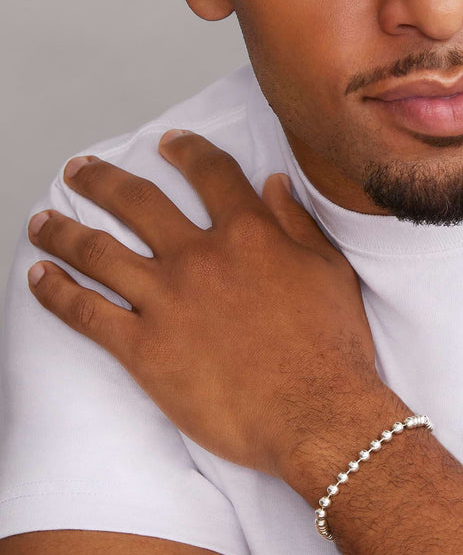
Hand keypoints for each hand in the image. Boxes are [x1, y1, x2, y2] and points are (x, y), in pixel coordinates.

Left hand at [26, 131, 390, 481]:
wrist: (315, 411)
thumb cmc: (331, 343)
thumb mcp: (328, 270)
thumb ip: (296, 222)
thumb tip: (274, 183)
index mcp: (248, 233)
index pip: (210, 173)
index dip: (187, 150)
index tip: (169, 142)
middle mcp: (199, 256)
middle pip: (137, 202)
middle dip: (103, 179)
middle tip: (80, 170)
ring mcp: (166, 301)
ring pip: (98, 252)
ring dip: (63, 232)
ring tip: (41, 221)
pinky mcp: (143, 349)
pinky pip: (86, 313)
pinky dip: (55, 292)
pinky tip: (38, 277)